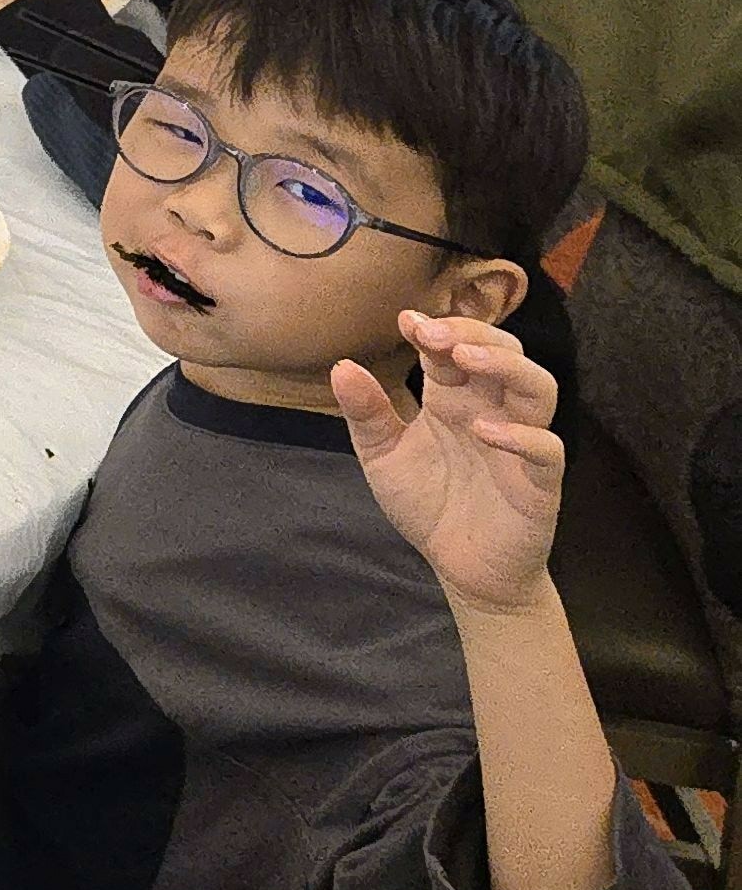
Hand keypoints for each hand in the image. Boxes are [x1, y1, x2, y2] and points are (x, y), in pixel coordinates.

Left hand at [336, 314, 564, 617]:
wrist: (462, 568)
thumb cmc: (429, 503)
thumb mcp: (383, 456)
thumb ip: (367, 414)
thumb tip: (342, 366)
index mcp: (453, 400)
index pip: (454, 349)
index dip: (435, 328)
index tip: (405, 320)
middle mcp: (491, 411)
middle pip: (504, 353)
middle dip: (473, 334)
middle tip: (433, 334)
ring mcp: (520, 445)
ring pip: (537, 388)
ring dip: (505, 366)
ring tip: (465, 360)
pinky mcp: (539, 484)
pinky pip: (547, 450)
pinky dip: (522, 435)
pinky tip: (484, 430)